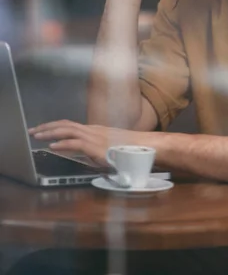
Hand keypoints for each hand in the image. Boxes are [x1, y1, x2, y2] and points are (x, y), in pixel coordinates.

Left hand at [29, 120, 165, 165]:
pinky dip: (62, 144)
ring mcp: (94, 136)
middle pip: (65, 124)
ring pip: (67, 130)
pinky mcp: (96, 146)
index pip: (70, 124)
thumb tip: (84, 155)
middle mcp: (92, 129)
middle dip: (47, 127)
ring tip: (37, 136)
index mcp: (95, 130)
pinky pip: (75, 143)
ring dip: (49, 133)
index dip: (54, 126)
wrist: (144, 148)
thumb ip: (95, 150)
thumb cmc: (130, 151)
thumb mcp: (108, 149)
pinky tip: (52, 147)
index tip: (42, 130)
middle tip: (33, 131)